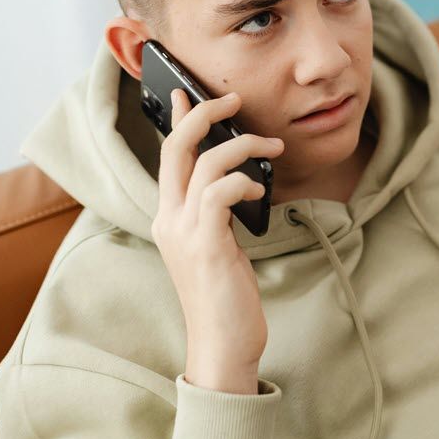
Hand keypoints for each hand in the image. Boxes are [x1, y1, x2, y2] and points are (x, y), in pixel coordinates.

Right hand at [151, 87, 284, 393]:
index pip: (167, 157)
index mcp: (168, 218)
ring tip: (272, 148)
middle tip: (233, 102)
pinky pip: (220, 194)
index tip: (187, 93)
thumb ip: (218, 214)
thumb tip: (239, 181)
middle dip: (203, 115)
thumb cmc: (227, 297)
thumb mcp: (218, 246)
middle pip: (176, 149)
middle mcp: (168, 221)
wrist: (223, 345)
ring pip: (204, 164)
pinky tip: (261, 189)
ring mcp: (183, 233)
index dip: (177, 121)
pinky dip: (243, 181)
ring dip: (242, 146)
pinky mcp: (206, 246)